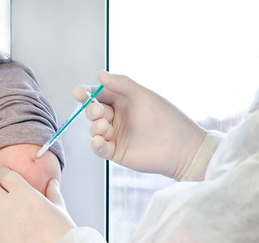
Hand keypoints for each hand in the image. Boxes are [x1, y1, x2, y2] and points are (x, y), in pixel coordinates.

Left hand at [0, 168, 76, 242]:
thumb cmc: (62, 234)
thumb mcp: (60, 209)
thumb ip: (53, 193)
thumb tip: (52, 182)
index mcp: (24, 193)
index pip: (4, 174)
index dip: (2, 176)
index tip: (3, 181)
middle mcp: (8, 204)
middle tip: (0, 203)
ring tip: (0, 222)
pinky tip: (0, 240)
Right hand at [80, 71, 206, 179]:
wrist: (180, 148)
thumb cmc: (166, 119)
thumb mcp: (143, 96)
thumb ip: (121, 84)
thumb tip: (99, 74)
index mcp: (124, 101)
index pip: (99, 94)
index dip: (87, 93)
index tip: (78, 93)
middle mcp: (118, 117)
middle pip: (93, 111)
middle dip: (92, 110)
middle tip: (100, 113)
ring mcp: (116, 135)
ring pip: (94, 129)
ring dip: (95, 127)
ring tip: (105, 128)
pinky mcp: (116, 152)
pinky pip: (98, 148)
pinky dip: (95, 145)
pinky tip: (99, 142)